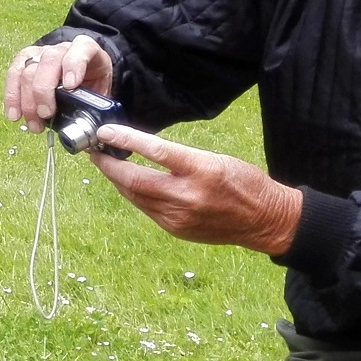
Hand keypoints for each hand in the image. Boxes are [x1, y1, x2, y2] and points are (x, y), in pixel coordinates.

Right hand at [3, 36, 113, 131]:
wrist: (83, 73)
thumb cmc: (92, 83)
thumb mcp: (101, 91)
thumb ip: (96, 104)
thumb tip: (86, 125)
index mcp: (87, 49)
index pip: (81, 48)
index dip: (74, 65)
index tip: (70, 86)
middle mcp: (61, 49)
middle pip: (48, 60)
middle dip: (44, 90)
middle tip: (46, 114)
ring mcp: (40, 53)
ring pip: (27, 69)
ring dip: (27, 100)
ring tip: (33, 123)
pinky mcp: (24, 61)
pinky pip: (13, 75)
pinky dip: (12, 97)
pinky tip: (14, 114)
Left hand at [90, 123, 300, 255]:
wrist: (266, 220)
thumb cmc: (243, 182)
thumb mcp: (215, 159)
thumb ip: (179, 157)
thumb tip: (143, 150)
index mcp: (202, 170)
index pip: (157, 151)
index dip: (127, 140)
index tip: (105, 131)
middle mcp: (188, 196)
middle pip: (135, 180)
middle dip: (108, 165)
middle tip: (94, 150)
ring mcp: (180, 217)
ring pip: (134, 196)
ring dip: (116, 179)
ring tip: (105, 164)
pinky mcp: (176, 229)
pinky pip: (145, 209)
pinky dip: (132, 194)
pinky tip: (126, 183)